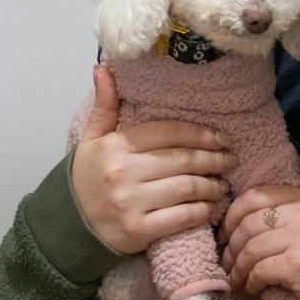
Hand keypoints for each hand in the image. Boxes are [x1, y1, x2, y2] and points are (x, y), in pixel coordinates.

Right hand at [70, 65, 238, 255]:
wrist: (69, 226)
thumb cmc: (86, 178)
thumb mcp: (91, 139)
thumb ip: (105, 106)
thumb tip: (104, 68)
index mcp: (115, 146)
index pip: (167, 133)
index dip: (200, 134)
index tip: (221, 137)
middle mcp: (123, 172)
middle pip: (182, 160)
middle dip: (214, 159)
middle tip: (231, 159)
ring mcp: (131, 203)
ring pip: (186, 188)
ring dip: (212, 185)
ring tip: (222, 184)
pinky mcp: (139, 230)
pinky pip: (181, 218)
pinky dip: (201, 211)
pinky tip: (209, 206)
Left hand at [219, 185, 299, 299]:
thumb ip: (284, 212)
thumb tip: (236, 221)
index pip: (255, 195)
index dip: (232, 215)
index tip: (225, 233)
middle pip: (248, 224)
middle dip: (231, 246)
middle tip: (227, 262)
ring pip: (250, 248)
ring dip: (238, 267)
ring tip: (236, 279)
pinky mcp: (299, 265)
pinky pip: (260, 270)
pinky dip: (250, 281)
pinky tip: (252, 288)